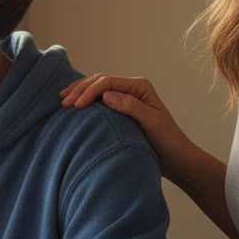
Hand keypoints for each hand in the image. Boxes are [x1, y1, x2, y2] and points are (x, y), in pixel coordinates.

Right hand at [58, 74, 188, 178]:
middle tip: (63, 102)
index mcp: (139, 86)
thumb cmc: (166, 141)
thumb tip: (106, 95)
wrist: (175, 157)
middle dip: (79, 89)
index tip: (75, 106)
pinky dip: (84, 99)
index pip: (106, 82)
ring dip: (79, 92)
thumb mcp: (151, 122)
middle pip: (99, 81)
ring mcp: (125, 97)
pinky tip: (74, 104)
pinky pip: (98, 98)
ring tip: (63, 100)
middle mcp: (132, 88)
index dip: (88, 91)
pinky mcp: (120, 108)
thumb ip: (130, 106)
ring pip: (96, 87)